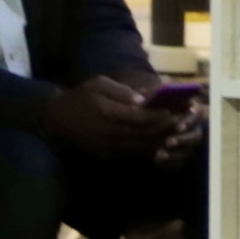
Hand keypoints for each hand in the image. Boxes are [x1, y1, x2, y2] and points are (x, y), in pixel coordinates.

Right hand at [35, 72, 171, 160]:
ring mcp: (109, 146)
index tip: (175, 110)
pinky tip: (159, 141)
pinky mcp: (108, 154)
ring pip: (141, 146)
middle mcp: (110, 133)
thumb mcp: (100, 84)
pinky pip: (133, 152)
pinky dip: (148, 147)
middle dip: (165, 129)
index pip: (142, 118)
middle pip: (145, 134)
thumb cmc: (81, 96)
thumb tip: (146, 99)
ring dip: (160, 140)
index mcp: (108, 113)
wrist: (58, 118)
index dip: (160, 116)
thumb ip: (123, 91)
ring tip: (176, 132)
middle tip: (182, 122)